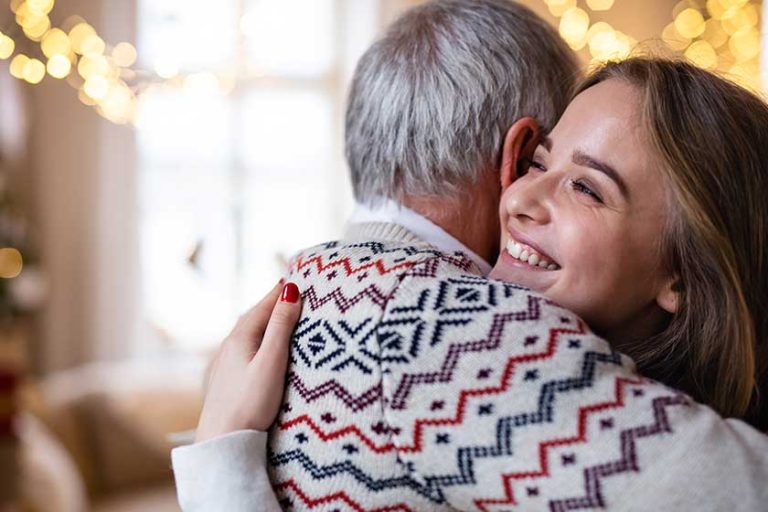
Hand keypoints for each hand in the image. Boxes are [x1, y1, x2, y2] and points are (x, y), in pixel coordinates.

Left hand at [195, 280, 301, 442]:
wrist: (221, 440)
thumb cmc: (250, 403)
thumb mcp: (271, 361)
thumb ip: (281, 327)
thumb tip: (290, 290)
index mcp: (240, 337)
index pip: (264, 304)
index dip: (281, 291)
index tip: (295, 275)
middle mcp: (229, 346)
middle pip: (254, 316)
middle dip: (273, 302)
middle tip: (290, 289)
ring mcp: (224, 363)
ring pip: (248, 332)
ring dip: (265, 320)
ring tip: (278, 313)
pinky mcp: (226, 379)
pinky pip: (244, 348)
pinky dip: (257, 338)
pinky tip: (259, 347)